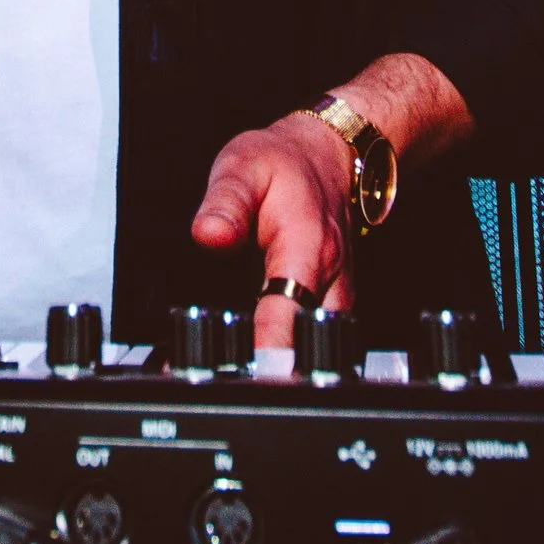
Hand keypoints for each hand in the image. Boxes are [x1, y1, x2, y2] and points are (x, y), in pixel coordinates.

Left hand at [190, 113, 355, 365]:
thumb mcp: (244, 166)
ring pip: (311, 352)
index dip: (267, 352)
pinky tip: (243, 364)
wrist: (327, 158)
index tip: (242, 376)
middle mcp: (330, 282)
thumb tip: (209, 236)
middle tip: (217, 385)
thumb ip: (224, 204)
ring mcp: (334, 299)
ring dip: (275, 370)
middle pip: (306, 348)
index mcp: (307, 249)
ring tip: (222, 381)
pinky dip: (281, 356)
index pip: (290, 315)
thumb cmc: (284, 165)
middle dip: (268, 374)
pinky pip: (307, 342)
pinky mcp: (330, 307)